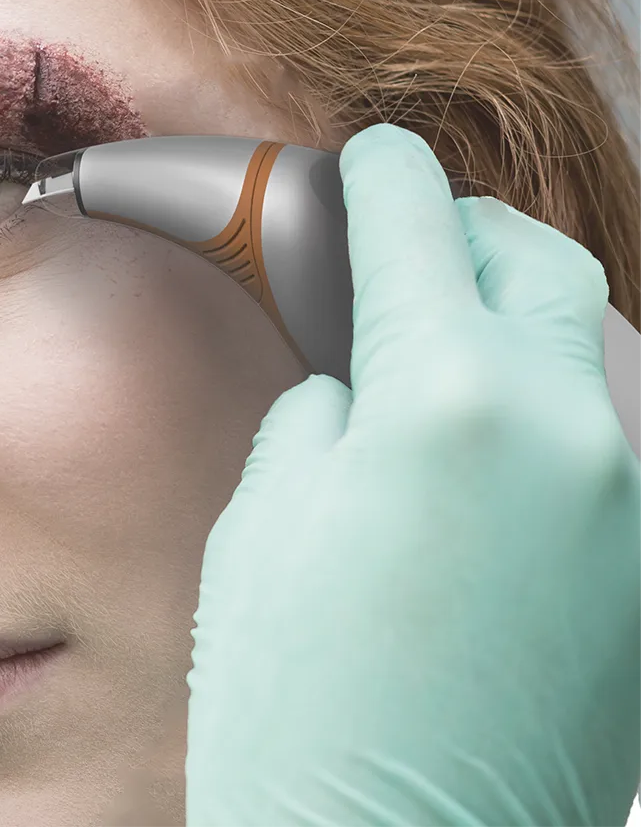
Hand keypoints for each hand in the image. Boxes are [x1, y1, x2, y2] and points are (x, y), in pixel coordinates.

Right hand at [185, 123, 640, 825]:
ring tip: (442, 337)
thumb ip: (324, 413)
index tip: (367, 158)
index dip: (381, 177)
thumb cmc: (298, 709)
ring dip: (513, 313)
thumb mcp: (264, 521)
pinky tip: (482, 441)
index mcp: (451, 401)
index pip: (418, 228)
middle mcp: (572, 433)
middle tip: (405, 241)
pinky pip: (603, 433)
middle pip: (539, 260)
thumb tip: (359, 380)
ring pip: (587, 343)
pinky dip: (542, 402)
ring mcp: (631, 505)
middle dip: (466, 229)